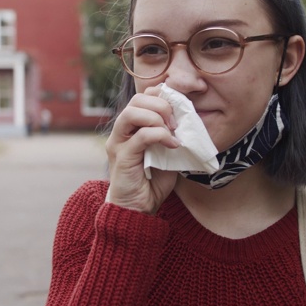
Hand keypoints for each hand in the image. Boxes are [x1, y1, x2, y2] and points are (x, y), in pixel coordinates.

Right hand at [105, 86, 179, 213]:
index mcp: (131, 127)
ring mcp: (118, 143)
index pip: (142, 97)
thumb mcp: (166, 152)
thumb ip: (171, 135)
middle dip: (161, 105)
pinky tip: (173, 145)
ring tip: (172, 131)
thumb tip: (187, 120)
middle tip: (176, 122)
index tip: (179, 109)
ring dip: (157, 117)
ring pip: (132, 112)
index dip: (161, 96)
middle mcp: (121, 131)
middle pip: (136, 99)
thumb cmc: (151, 182)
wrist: (137, 209)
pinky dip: (160, 136)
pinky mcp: (122, 157)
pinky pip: (141, 136)